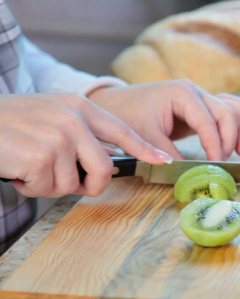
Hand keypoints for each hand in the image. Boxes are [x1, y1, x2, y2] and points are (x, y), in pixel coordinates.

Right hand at [0, 93, 172, 197]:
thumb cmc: (14, 123)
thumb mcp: (52, 115)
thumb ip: (81, 133)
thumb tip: (106, 164)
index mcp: (80, 108)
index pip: (121, 131)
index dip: (144, 148)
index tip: (163, 159)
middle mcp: (73, 120)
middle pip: (104, 169)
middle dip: (90, 184)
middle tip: (69, 182)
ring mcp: (57, 137)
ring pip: (73, 184)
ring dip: (51, 184)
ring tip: (31, 165)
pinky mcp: (40, 156)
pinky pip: (48, 188)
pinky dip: (32, 187)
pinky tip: (19, 169)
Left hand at [88, 79, 239, 160]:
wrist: (115, 104)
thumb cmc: (127, 117)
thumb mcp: (144, 137)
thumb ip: (168, 154)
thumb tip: (190, 172)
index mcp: (181, 94)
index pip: (208, 121)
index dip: (215, 145)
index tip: (217, 164)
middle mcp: (195, 90)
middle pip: (227, 112)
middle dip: (232, 137)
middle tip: (228, 160)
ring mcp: (200, 95)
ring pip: (232, 108)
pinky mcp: (200, 104)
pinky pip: (228, 104)